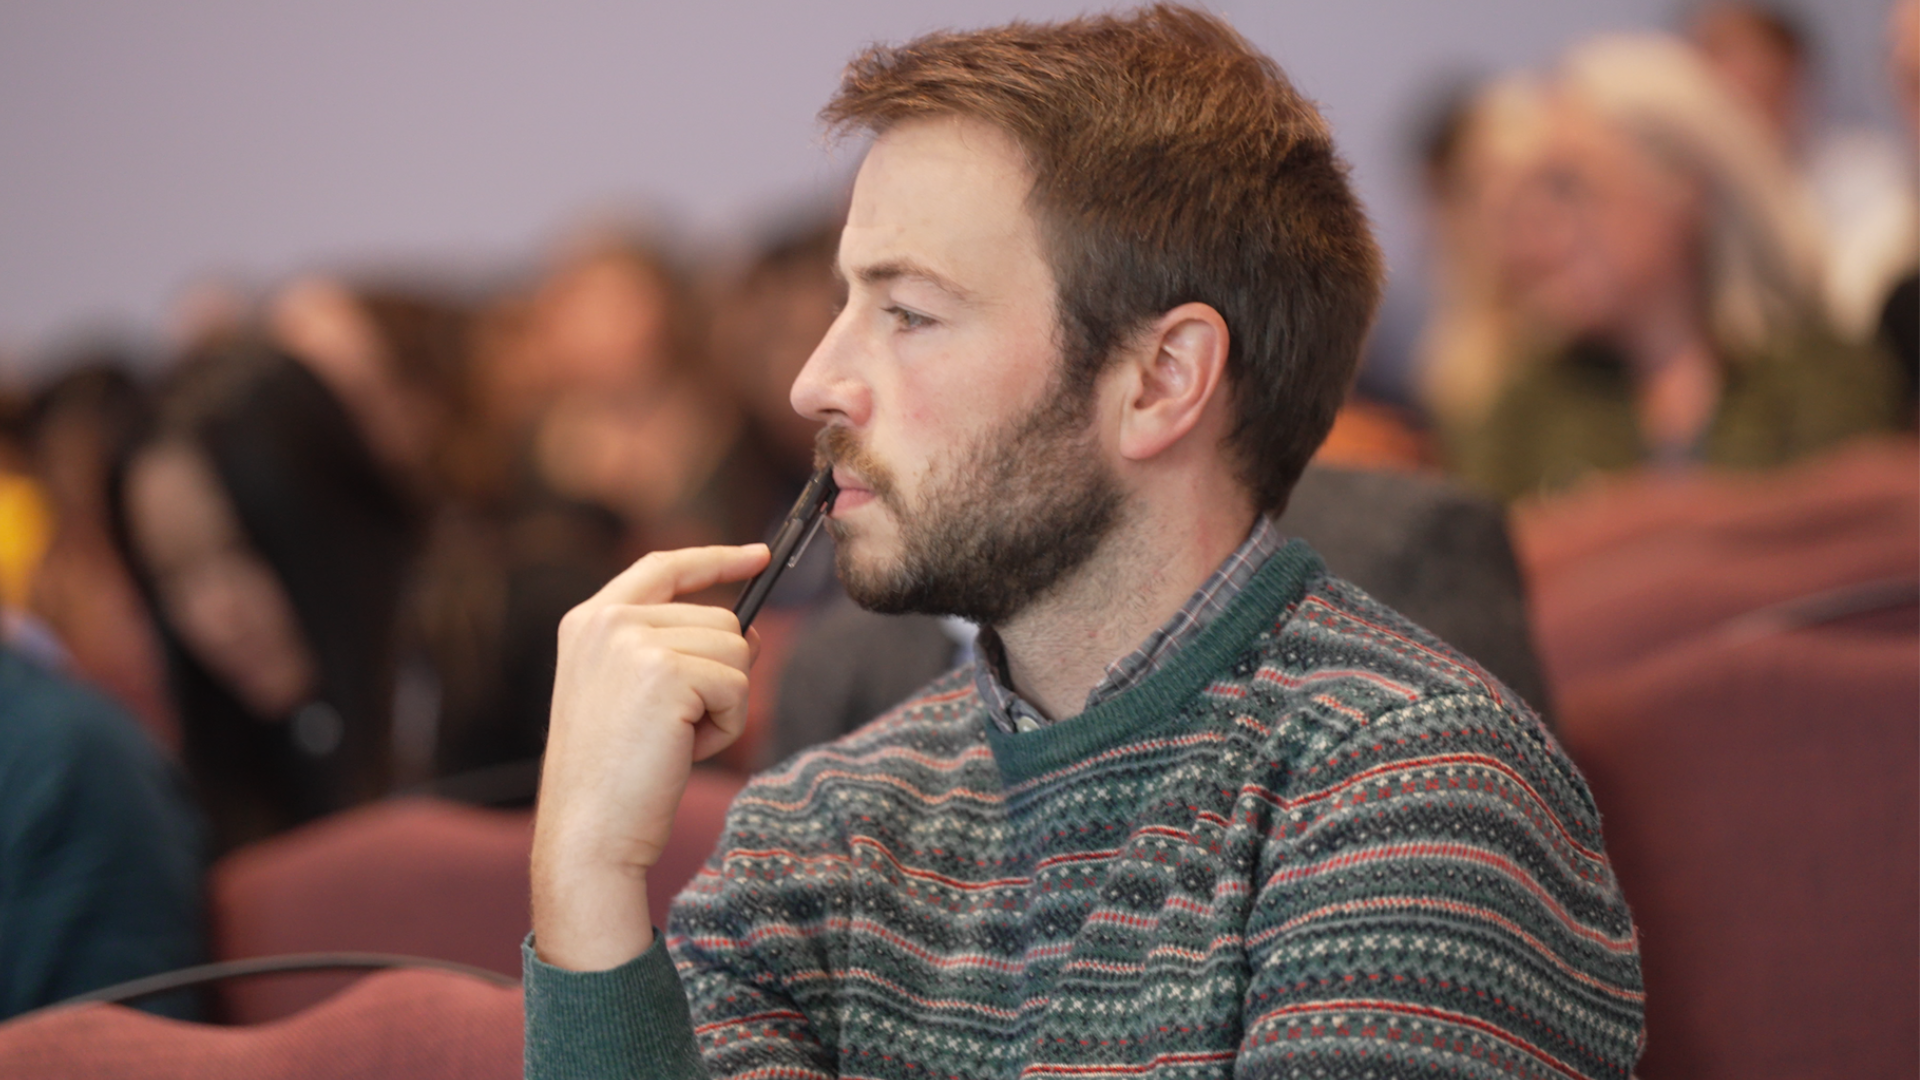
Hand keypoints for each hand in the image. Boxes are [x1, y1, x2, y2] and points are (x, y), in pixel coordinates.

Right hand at [530, 543, 770, 971]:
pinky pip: (739, 686)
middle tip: (672, 728)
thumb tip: (749, 635)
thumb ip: (672, 651)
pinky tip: (684, 750)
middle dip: (720, 678)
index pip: (664, 568)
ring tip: (674, 740)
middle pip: (722, 619)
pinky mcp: (667, 672)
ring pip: (737, 651)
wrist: (588, 832)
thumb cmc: (613, 778)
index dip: (715, 558)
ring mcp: (634, 642)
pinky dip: (727, 726)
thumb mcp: (632, 696)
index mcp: (589, 621)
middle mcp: (607, 621)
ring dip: (724, 705)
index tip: (757, 555)